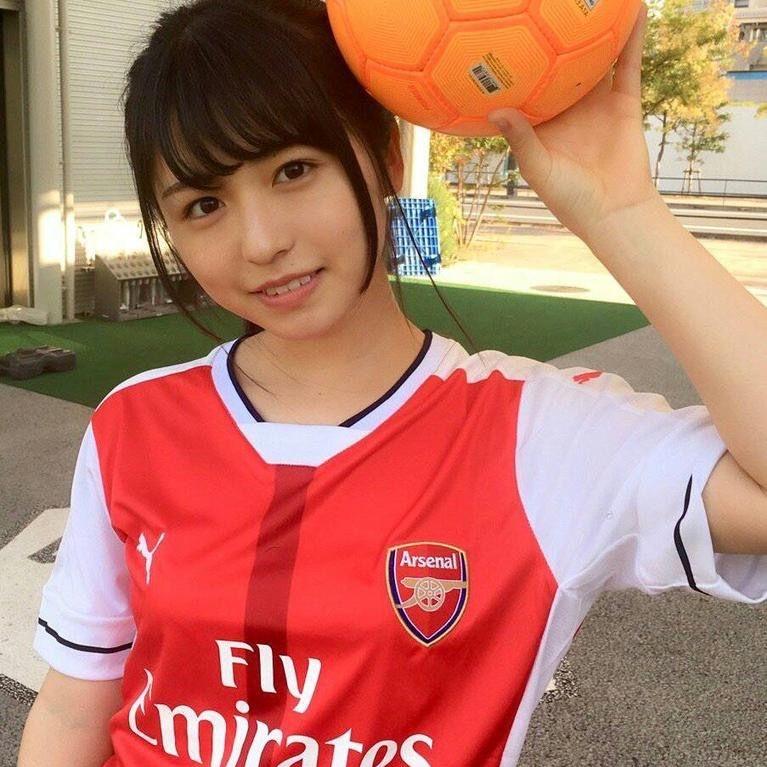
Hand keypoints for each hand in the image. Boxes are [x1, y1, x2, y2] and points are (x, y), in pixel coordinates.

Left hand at [487, 1, 659, 245]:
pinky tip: (631, 9)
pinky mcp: (623, 102)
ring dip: (592, 30)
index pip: (525, 85)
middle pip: (557, 63)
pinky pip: (628, 64)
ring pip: (593, 58)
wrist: (613, 212)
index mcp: (541, 121)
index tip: (497, 33)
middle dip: (550, 36)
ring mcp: (596, 102)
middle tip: (541, 5)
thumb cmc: (569, 198)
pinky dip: (631, 38)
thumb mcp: (539, 168)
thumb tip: (494, 110)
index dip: (513, 63)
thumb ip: (520, 139)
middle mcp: (567, 107)